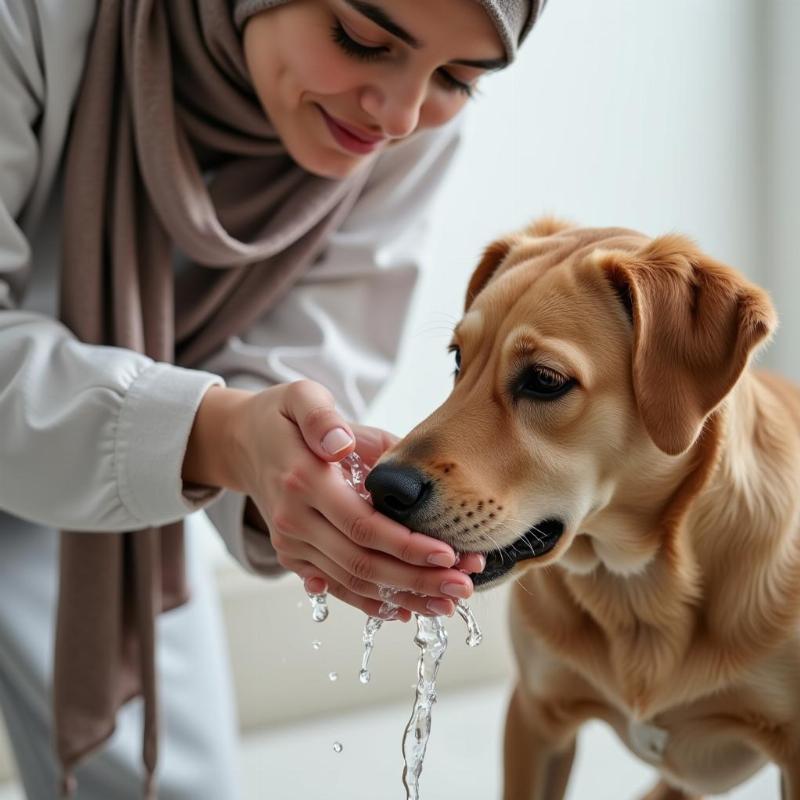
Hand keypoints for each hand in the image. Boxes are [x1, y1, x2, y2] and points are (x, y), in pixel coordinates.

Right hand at [185, 381, 483, 618]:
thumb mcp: (302, 398)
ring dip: (402, 596)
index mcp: (304, 480)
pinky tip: (406, 609)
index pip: (361, 525)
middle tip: (463, 586)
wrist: (245, 442)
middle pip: (361, 563)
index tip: (448, 553)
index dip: (405, 545)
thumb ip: (322, 418)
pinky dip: (370, 602)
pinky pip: (336, 585)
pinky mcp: (293, 556)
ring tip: (448, 601)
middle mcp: (295, 520)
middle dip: (416, 579)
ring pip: (351, 581)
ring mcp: (292, 543)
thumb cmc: (286, 417)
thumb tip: (340, 443)